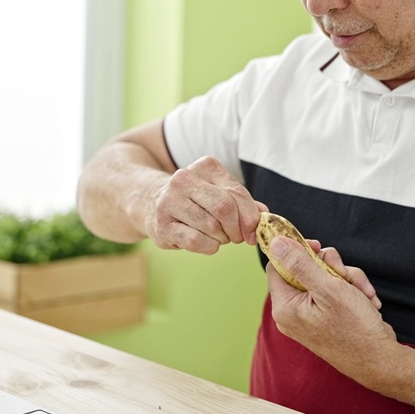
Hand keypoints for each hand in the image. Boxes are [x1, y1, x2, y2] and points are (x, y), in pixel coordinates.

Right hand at [145, 156, 262, 254]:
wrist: (149, 202)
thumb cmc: (194, 200)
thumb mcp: (218, 192)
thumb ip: (243, 202)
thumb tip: (265, 215)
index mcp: (205, 167)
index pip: (236, 192)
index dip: (250, 216)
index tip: (253, 231)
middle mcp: (184, 179)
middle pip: (225, 208)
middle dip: (237, 228)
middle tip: (237, 237)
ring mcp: (169, 202)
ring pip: (212, 226)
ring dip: (223, 238)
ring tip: (219, 236)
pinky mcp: (162, 225)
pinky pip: (196, 241)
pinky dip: (209, 246)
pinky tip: (207, 242)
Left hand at [266, 236, 396, 374]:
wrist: (380, 360)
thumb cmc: (354, 328)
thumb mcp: (328, 288)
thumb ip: (300, 264)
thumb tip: (275, 243)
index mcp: (285, 306)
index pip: (278, 266)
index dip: (296, 251)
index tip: (317, 246)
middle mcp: (294, 312)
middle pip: (304, 269)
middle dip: (332, 268)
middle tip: (345, 276)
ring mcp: (310, 316)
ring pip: (325, 278)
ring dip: (348, 280)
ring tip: (362, 294)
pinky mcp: (326, 318)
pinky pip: (335, 292)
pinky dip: (352, 292)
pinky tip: (367, 302)